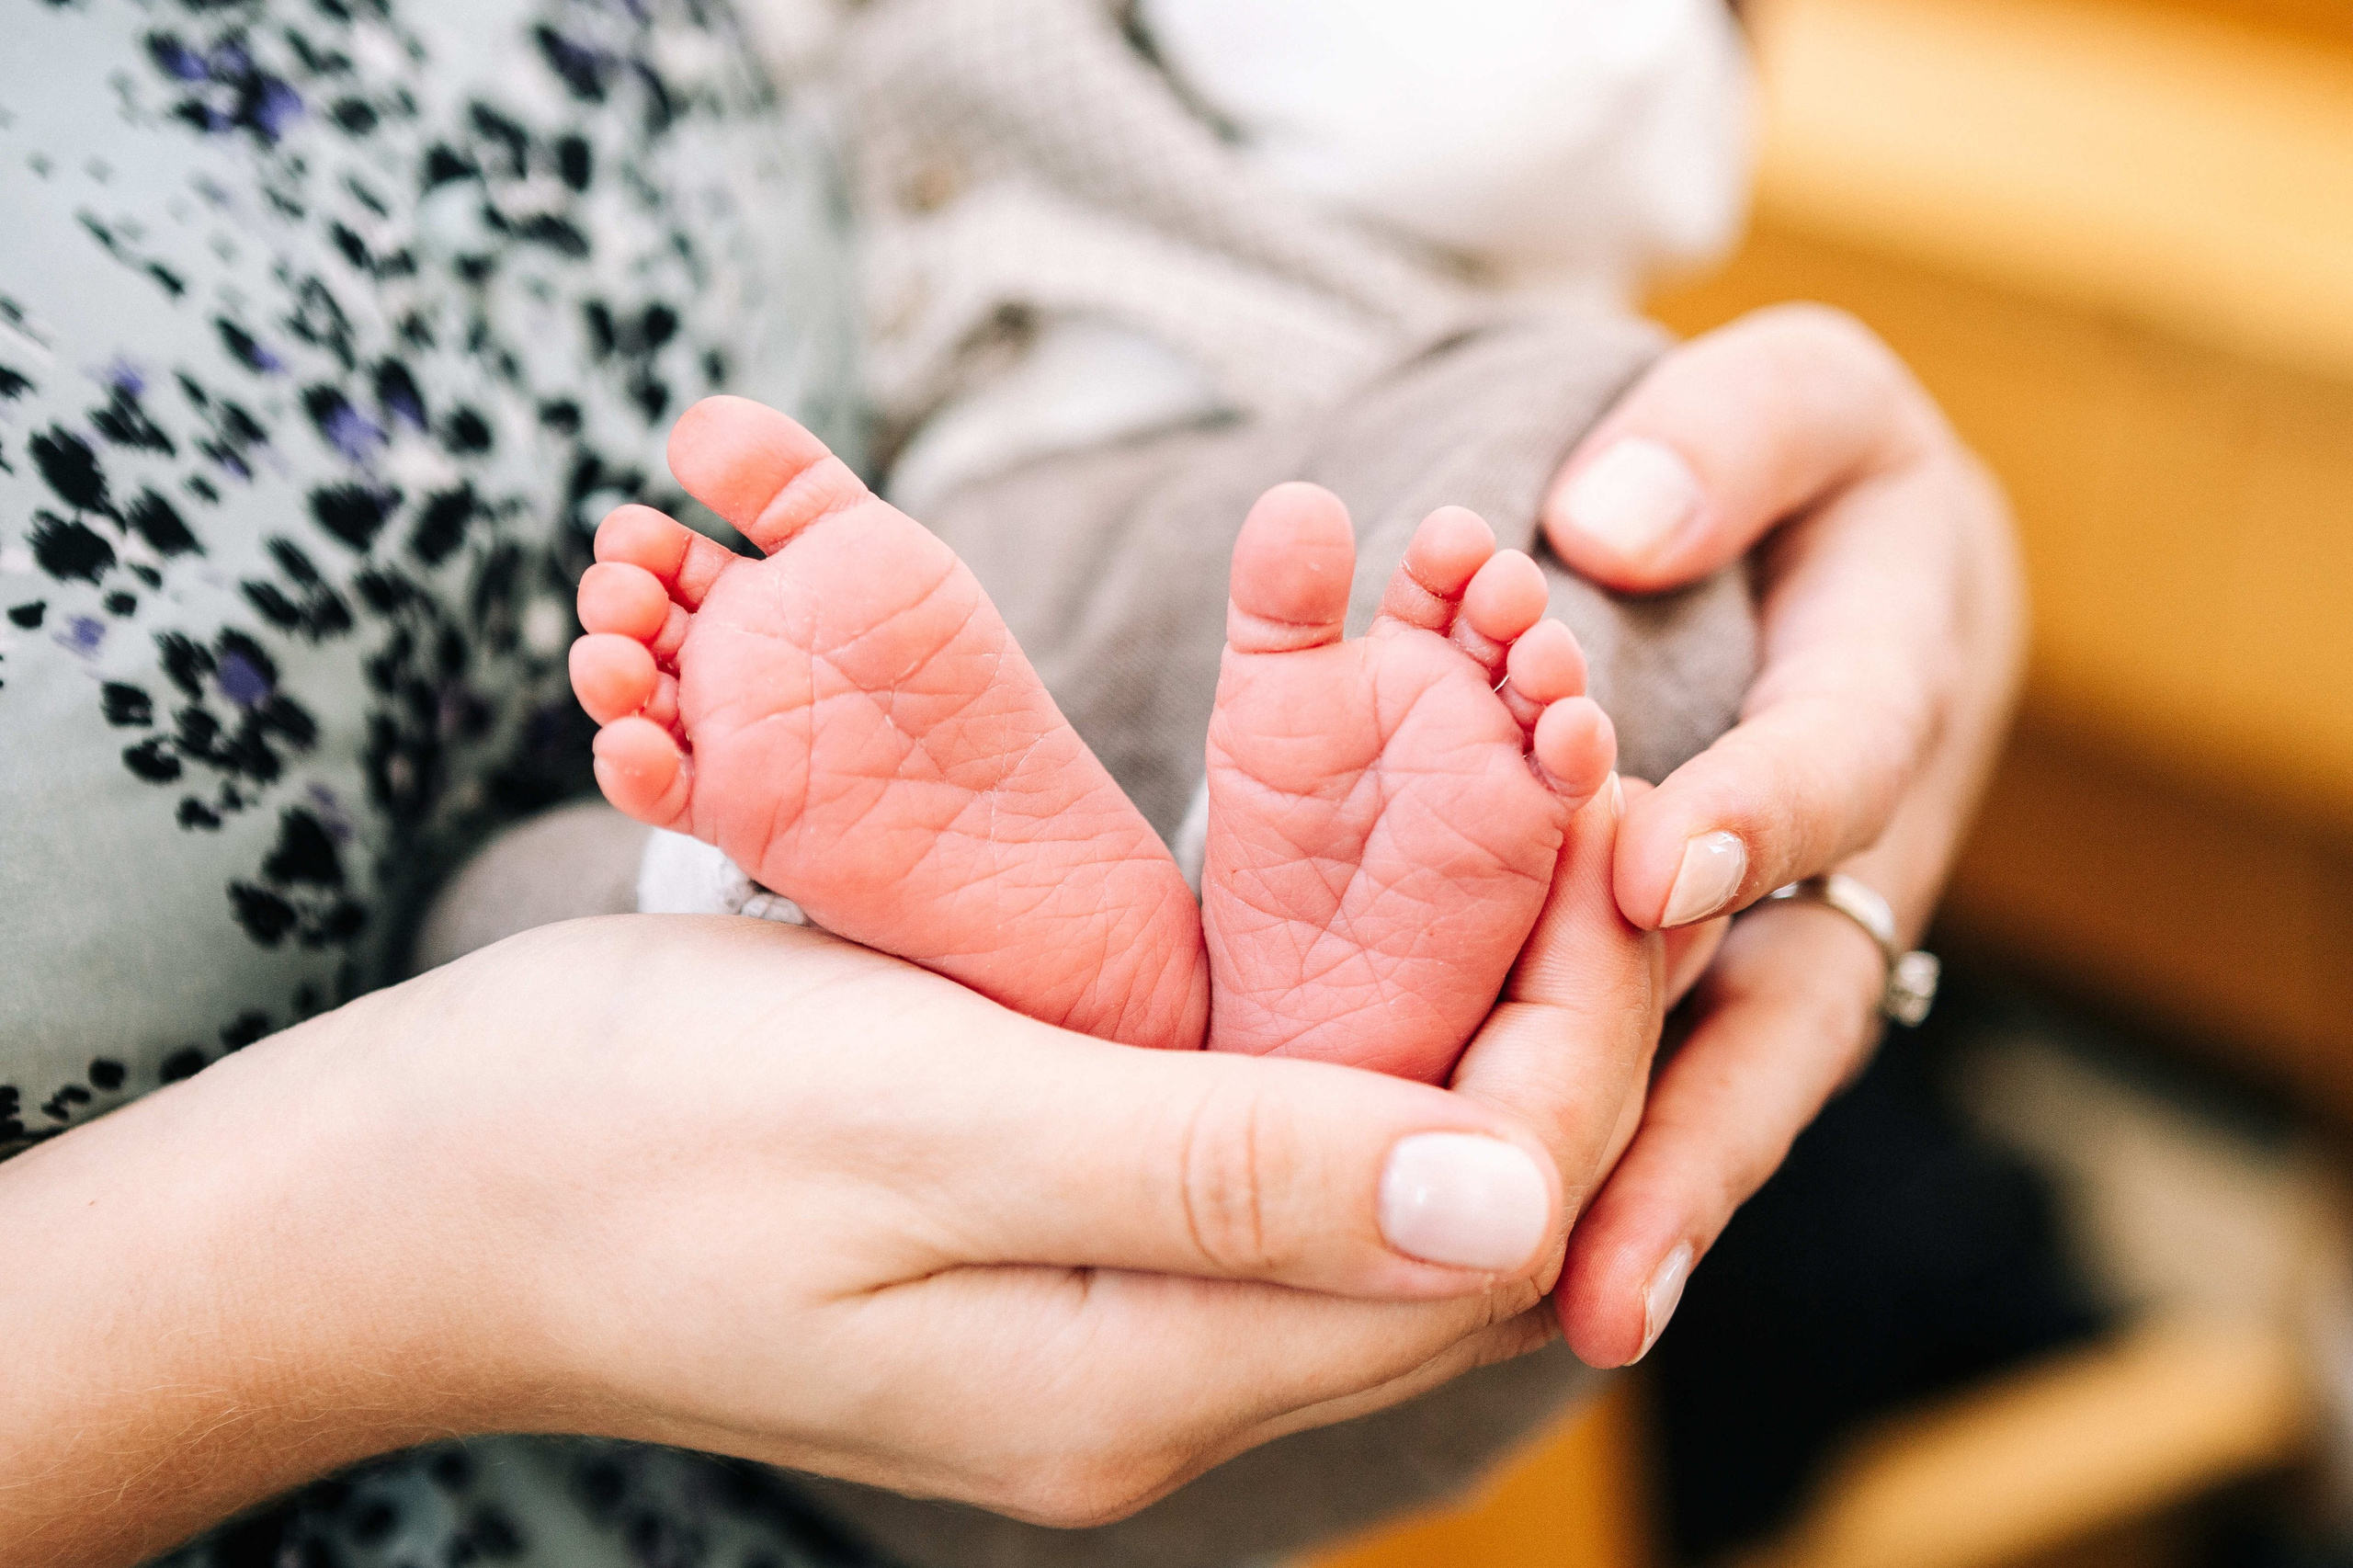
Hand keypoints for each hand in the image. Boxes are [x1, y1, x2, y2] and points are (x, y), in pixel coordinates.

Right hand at [3, 790, 1654, 1567]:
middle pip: (1462, 1198)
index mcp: (1148, 1377)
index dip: (1584, 1028)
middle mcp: (1168, 1371)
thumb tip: (1515, 1202)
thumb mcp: (921, 1127)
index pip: (1484, 1229)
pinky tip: (1364, 859)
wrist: (423, 1193)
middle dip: (1554, 985)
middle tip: (1583, 755)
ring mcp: (1118, 1307)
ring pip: (1381, 1150)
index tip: (1613, 812)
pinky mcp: (1068, 1224)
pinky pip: (1269, 1121)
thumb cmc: (629, 1137)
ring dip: (1463, 972)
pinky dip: (1340, 988)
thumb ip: (1219, 1174)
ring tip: (1510, 773)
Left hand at [1536, 304, 2027, 1364]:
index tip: (1658, 872)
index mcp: (1899, 671)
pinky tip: (1550, 1277)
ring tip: (1579, 1308)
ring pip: (1750, 1077)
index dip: (1761, 810)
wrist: (1838, 560)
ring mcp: (1815, 928)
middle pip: (1803, 987)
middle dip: (1710, 1113)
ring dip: (1671, 1194)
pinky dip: (1636, 1173)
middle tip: (1607, 1233)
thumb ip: (1729, 436)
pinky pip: (1696, 1081)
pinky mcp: (1744, 979)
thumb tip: (1612, 521)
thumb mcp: (1798, 400)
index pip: (1839, 747)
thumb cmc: (1799, 468)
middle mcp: (1875, 838)